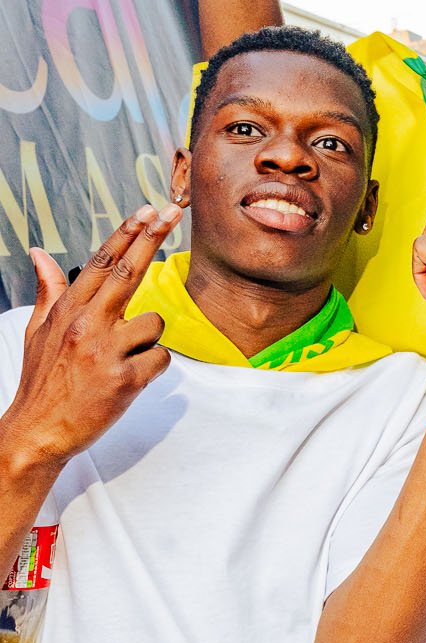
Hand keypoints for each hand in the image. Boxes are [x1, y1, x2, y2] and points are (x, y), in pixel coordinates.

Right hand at [2, 208, 179, 472]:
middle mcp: (86, 325)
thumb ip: (49, 291)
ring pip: (154, 323)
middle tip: (172, 212)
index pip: (101, 264)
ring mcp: (105, 352)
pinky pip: (160, 359)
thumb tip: (38, 253)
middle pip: (127, 273)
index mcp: (67, 312)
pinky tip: (131, 378)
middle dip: (152, 238)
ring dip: (148, 339)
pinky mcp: (123, 380)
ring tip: (124, 359)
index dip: (126, 234)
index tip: (145, 210)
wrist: (38, 431)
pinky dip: (153, 368)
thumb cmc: (42, 381)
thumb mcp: (37, 331)